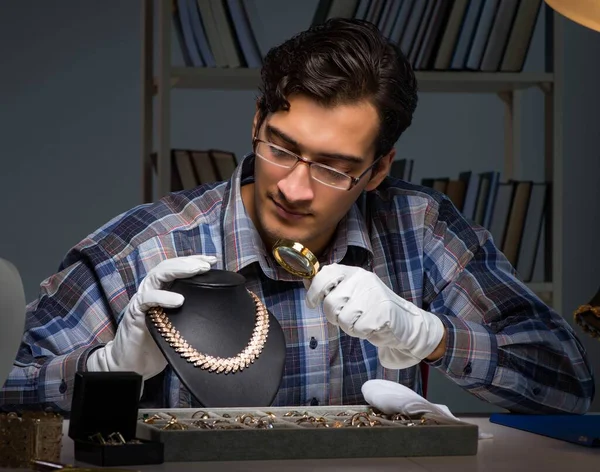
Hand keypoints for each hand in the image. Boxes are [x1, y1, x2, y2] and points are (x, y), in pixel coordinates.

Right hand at [86, 255, 216, 379]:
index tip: (213, 259)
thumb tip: (219, 307)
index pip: (177, 268)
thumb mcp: (180, 324)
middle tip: (207, 264)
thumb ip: (192, 312)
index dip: (194, 260)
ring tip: (197, 270)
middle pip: (167, 266)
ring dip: (177, 270)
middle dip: (188, 262)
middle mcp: (151, 290)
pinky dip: (163, 297)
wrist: (133, 366)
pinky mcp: (135, 313)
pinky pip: (147, 299)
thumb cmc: (158, 344)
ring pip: (157, 275)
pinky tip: (179, 300)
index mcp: (162, 290)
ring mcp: (142, 300)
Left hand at [305, 264, 444, 368]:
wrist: (406, 323)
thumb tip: (306, 280)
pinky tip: (372, 327)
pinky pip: (357, 329)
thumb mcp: (353, 291)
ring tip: (362, 321)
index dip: (314, 291)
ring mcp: (373, 295)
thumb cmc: (374, 308)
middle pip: (330, 303)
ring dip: (349, 327)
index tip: (312, 302)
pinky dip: (362, 333)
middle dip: (334, 316)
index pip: (325, 275)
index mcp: (354, 272)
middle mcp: (362, 279)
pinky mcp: (381, 312)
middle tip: (348, 317)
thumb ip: (332, 287)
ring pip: (342, 319)